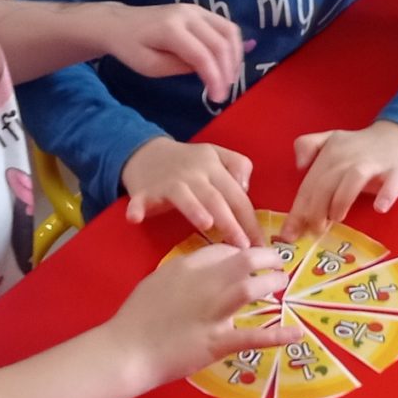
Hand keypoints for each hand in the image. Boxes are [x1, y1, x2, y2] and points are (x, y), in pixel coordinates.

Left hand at [97, 2, 244, 103]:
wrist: (119, 23)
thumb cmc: (130, 47)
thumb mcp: (149, 66)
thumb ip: (179, 67)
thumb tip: (207, 70)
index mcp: (171, 28)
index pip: (202, 55)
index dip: (214, 78)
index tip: (218, 99)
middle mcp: (187, 14)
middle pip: (220, 43)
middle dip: (227, 71)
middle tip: (225, 93)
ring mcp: (196, 9)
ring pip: (229, 31)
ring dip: (235, 57)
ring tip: (230, 78)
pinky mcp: (200, 10)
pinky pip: (226, 26)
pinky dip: (232, 45)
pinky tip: (229, 63)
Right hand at [102, 243, 301, 387]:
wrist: (126, 350)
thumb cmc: (137, 316)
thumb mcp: (158, 281)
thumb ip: (184, 272)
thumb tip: (205, 269)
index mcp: (186, 266)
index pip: (223, 250)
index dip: (241, 252)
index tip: (249, 259)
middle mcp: (203, 284)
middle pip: (244, 260)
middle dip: (267, 258)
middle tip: (278, 262)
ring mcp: (211, 313)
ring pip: (250, 289)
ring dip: (272, 283)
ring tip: (282, 282)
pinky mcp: (216, 342)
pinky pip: (251, 337)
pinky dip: (277, 335)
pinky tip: (296, 333)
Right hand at [121, 138, 261, 246]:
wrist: (145, 152)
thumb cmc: (187, 162)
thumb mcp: (216, 155)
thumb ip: (237, 166)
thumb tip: (246, 188)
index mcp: (213, 167)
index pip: (237, 195)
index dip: (249, 220)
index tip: (261, 244)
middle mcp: (192, 173)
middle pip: (214, 198)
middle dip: (230, 222)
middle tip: (242, 245)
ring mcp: (167, 182)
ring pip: (184, 196)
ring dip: (194, 209)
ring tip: (206, 224)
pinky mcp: (144, 191)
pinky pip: (141, 200)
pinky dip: (137, 208)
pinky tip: (136, 218)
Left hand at [287, 120, 397, 237]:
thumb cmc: (360, 146)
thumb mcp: (331, 139)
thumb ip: (309, 146)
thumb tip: (299, 165)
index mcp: (330, 153)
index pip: (309, 185)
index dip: (297, 211)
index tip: (289, 234)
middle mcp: (348, 157)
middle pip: (325, 185)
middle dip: (315, 212)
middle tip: (314, 231)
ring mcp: (374, 163)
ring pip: (352, 181)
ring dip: (341, 202)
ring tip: (337, 219)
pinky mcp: (396, 171)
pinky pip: (390, 184)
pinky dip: (385, 195)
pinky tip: (380, 207)